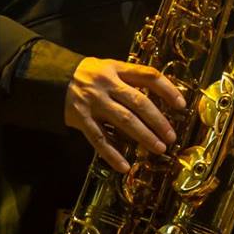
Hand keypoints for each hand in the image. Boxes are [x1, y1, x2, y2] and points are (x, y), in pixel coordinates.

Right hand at [65, 57, 185, 172]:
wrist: (52, 77)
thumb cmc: (87, 74)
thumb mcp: (108, 67)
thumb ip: (128, 79)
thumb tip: (158, 97)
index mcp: (116, 68)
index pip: (148, 75)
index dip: (167, 89)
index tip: (182, 104)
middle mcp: (107, 84)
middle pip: (138, 102)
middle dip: (158, 120)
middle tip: (171, 136)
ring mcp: (94, 102)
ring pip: (123, 121)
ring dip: (143, 136)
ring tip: (159, 148)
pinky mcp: (81, 118)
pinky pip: (99, 139)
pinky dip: (112, 154)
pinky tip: (125, 166)